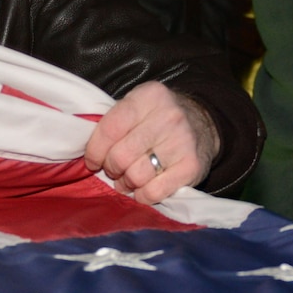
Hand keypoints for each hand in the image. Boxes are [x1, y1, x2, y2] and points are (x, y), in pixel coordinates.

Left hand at [83, 82, 218, 205]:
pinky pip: (154, 192)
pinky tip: (143, 189)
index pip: (109, 129)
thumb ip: (115, 122)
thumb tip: (88, 153)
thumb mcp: (138, 107)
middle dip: (111, 169)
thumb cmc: (158, 118)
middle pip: (121, 156)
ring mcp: (182, 142)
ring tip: (129, 180)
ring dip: (126, 183)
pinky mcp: (191, 166)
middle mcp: (167, 116)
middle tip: (115, 170)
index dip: (95, 151)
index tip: (93, 161)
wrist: (203, 125)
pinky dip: (143, 196)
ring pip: (136, 176)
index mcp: (149, 97)